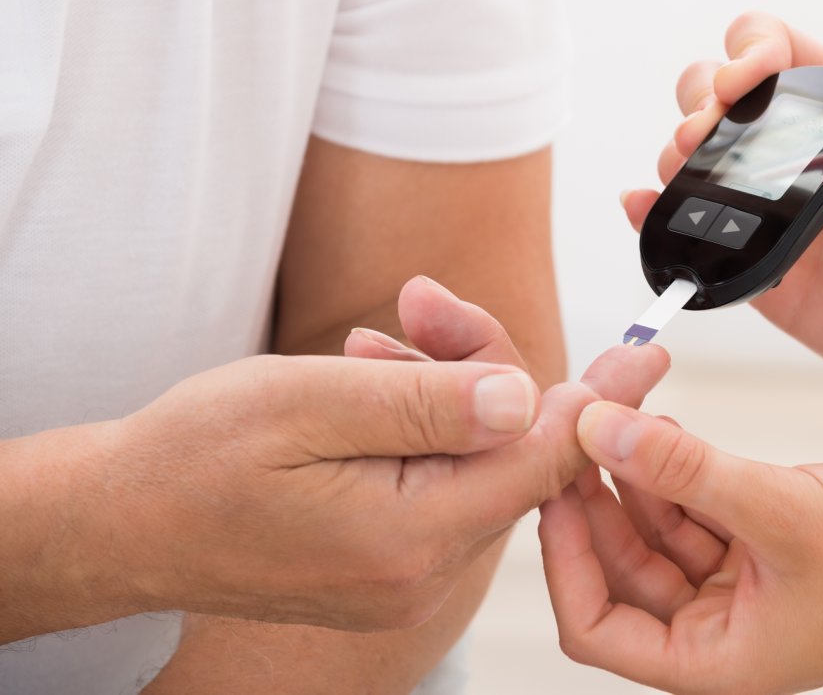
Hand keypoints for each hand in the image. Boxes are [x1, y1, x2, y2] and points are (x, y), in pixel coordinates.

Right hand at [6, 278, 668, 643]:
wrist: (122, 519)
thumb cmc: (194, 457)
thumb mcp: (307, 403)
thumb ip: (426, 403)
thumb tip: (528, 398)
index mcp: (410, 535)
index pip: (541, 462)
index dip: (597, 401)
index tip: (647, 353)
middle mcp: (420, 568)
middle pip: (506, 450)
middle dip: (480, 365)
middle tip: (421, 304)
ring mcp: (403, 571)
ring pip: (470, 457)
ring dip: (438, 385)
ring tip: (373, 343)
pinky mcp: (385, 558)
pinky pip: (434, 478)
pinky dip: (417, 422)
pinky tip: (373, 378)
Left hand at [539, 402, 822, 694]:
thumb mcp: (783, 512)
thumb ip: (685, 472)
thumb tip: (598, 429)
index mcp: (713, 659)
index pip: (595, 626)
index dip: (563, 556)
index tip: (551, 486)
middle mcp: (716, 626)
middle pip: (620, 563)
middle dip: (594, 495)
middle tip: (574, 425)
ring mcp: (737, 583)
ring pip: (653, 526)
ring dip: (633, 471)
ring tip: (618, 411)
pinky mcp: (758, 541)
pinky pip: (692, 504)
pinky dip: (673, 467)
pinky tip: (660, 423)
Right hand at [622, 12, 822, 460]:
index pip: (783, 54)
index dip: (751, 50)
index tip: (744, 81)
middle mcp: (798, 158)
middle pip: (719, 97)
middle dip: (699, 100)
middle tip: (702, 133)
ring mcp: (769, 209)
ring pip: (695, 157)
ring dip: (674, 153)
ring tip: (679, 168)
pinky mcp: (754, 263)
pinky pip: (694, 231)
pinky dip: (656, 215)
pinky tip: (643, 207)